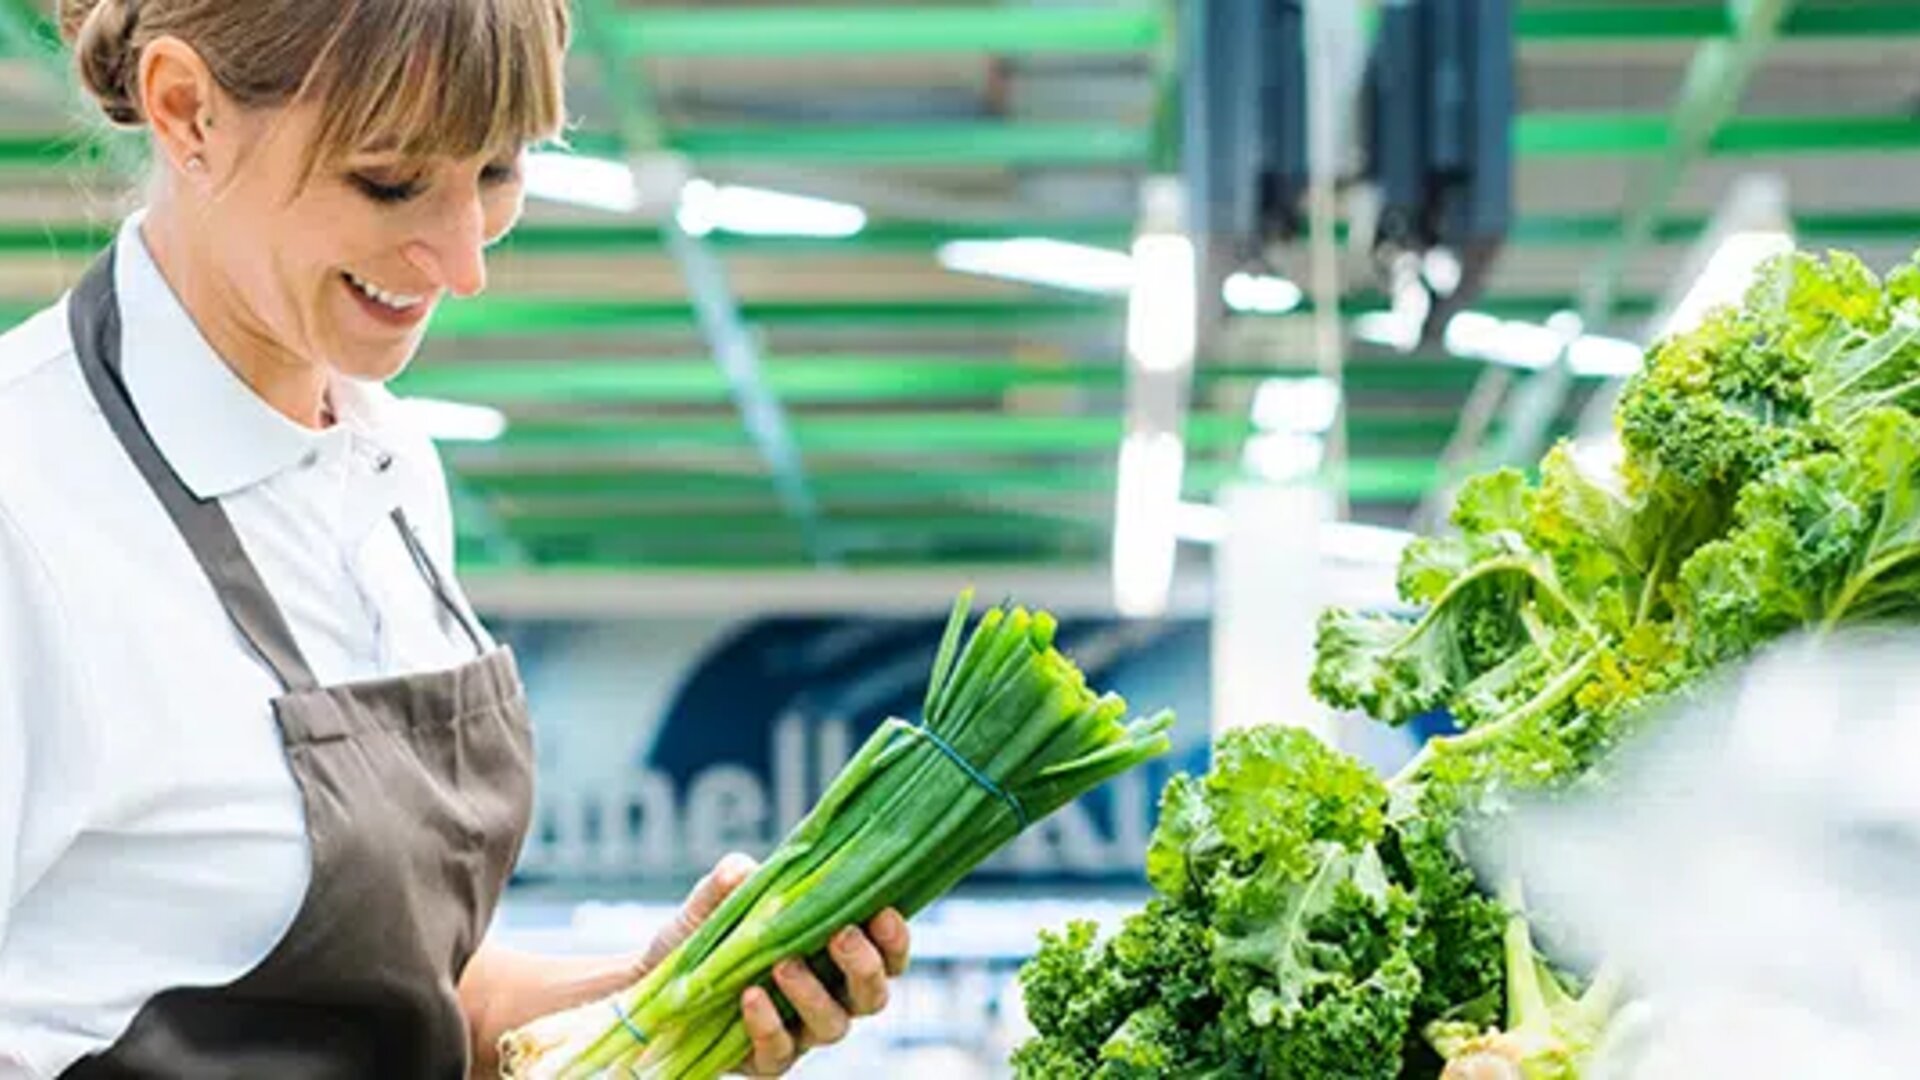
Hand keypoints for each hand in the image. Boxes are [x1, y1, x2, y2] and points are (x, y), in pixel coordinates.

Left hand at [642, 853, 910, 1077]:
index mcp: (835, 954)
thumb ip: (732, 880)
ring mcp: (800, 1032)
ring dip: (814, 994)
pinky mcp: (766, 1060)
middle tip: (841, 935)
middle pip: (872, 995)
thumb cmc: (705, 934)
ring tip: (783, 964)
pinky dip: (768, 1024)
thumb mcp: (716, 899)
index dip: (894, 939)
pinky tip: (750, 997)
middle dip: (864, 966)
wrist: (658, 980)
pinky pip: (780, 1051)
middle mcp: (829, 996)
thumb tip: (743, 870)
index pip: (886, 954)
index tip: (883, 912)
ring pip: (833, 1026)